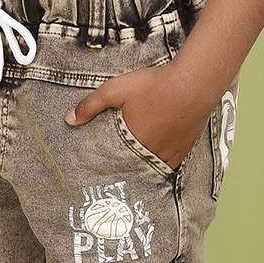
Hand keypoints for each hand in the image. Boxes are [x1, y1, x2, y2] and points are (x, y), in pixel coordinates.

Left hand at [65, 63, 210, 170]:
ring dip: (142, 169)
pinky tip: (155, 161)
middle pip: (133, 170)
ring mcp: (170, 154)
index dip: (106, 170)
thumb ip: (91, 105)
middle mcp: (151, 154)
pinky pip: (169, 164)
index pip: (114, 165)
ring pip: (151, 169)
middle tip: (114, 179)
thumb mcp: (116, 89)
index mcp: (133, 144)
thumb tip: (69, 120)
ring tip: (133, 172)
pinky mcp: (185, 149)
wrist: (195, 83)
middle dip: (124, 173)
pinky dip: (160, 164)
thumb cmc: (155, 85)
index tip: (97, 177)